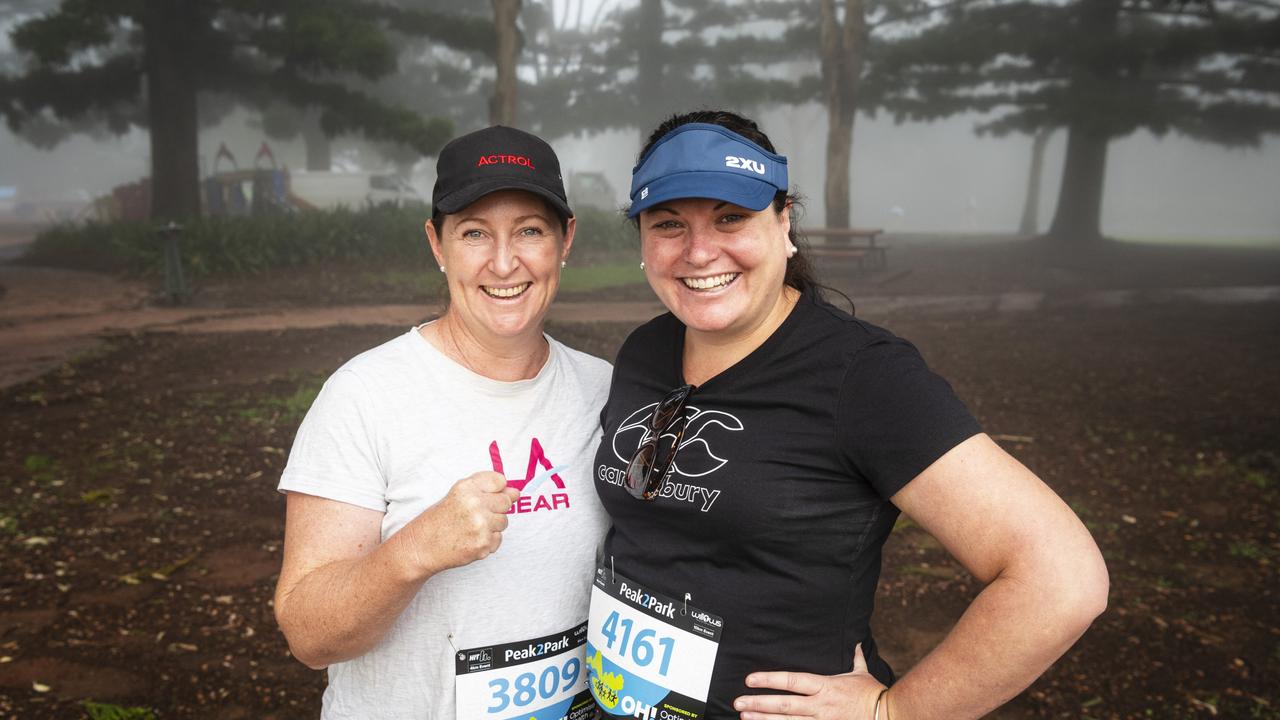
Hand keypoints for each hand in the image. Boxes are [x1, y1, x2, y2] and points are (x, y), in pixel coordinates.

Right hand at [401, 471, 519, 575]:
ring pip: (504, 521)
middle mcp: (475, 504)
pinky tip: (471, 540)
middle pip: (506, 501)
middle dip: (496, 507)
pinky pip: (498, 539)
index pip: (500, 480)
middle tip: (478, 515)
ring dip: (493, 525)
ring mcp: (481, 526)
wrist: (421, 547)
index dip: (496, 489)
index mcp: (466, 488)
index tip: (487, 496)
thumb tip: (516, 492)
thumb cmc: (438, 520)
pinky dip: (488, 541)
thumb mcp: (456, 495)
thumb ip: (484, 490)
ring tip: (471, 528)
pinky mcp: (483, 545)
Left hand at [733, 643, 886, 719]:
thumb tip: (855, 643)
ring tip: (745, 717)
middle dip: (758, 703)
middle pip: (783, 704)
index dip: (768, 679)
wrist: (889, 715)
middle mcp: (820, 705)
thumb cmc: (873, 695)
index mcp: (825, 686)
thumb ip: (854, 658)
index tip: (750, 680)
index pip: (791, 680)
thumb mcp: (861, 674)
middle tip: (738, 702)